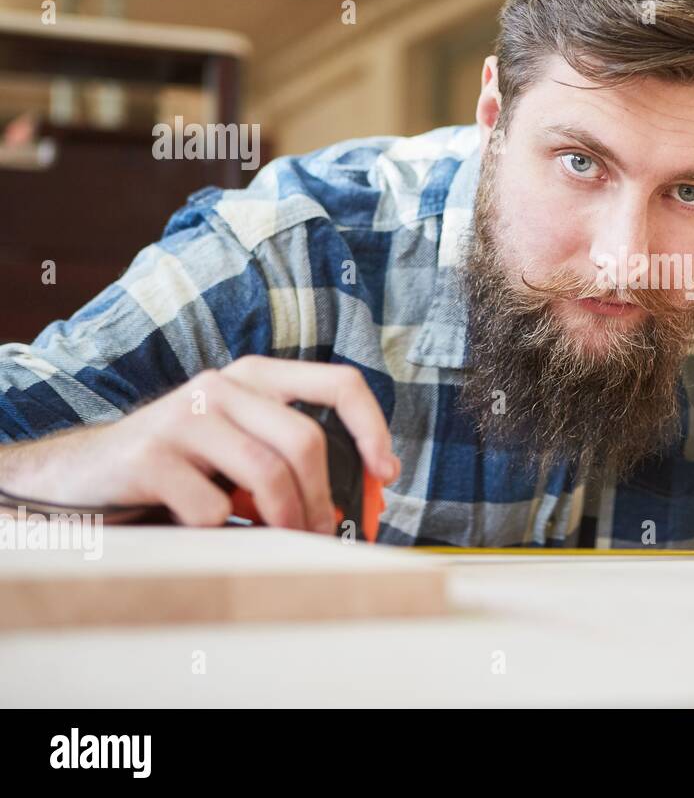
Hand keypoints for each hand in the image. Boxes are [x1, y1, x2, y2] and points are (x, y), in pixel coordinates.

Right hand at [3, 357, 399, 532]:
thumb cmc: (178, 467)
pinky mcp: (150, 455)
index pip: (339, 383)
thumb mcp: (237, 446)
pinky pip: (211, 507)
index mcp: (253, 377)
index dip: (374, 428)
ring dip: (284, 520)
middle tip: (322, 534)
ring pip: (268, 473)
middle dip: (323, 499)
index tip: (386, 472)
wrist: (81, 476)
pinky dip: (219, 531)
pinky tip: (203, 529)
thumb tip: (364, 493)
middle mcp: (221, 385)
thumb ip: (288, 455)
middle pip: (305, 441)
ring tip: (281, 541)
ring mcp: (184, 416)